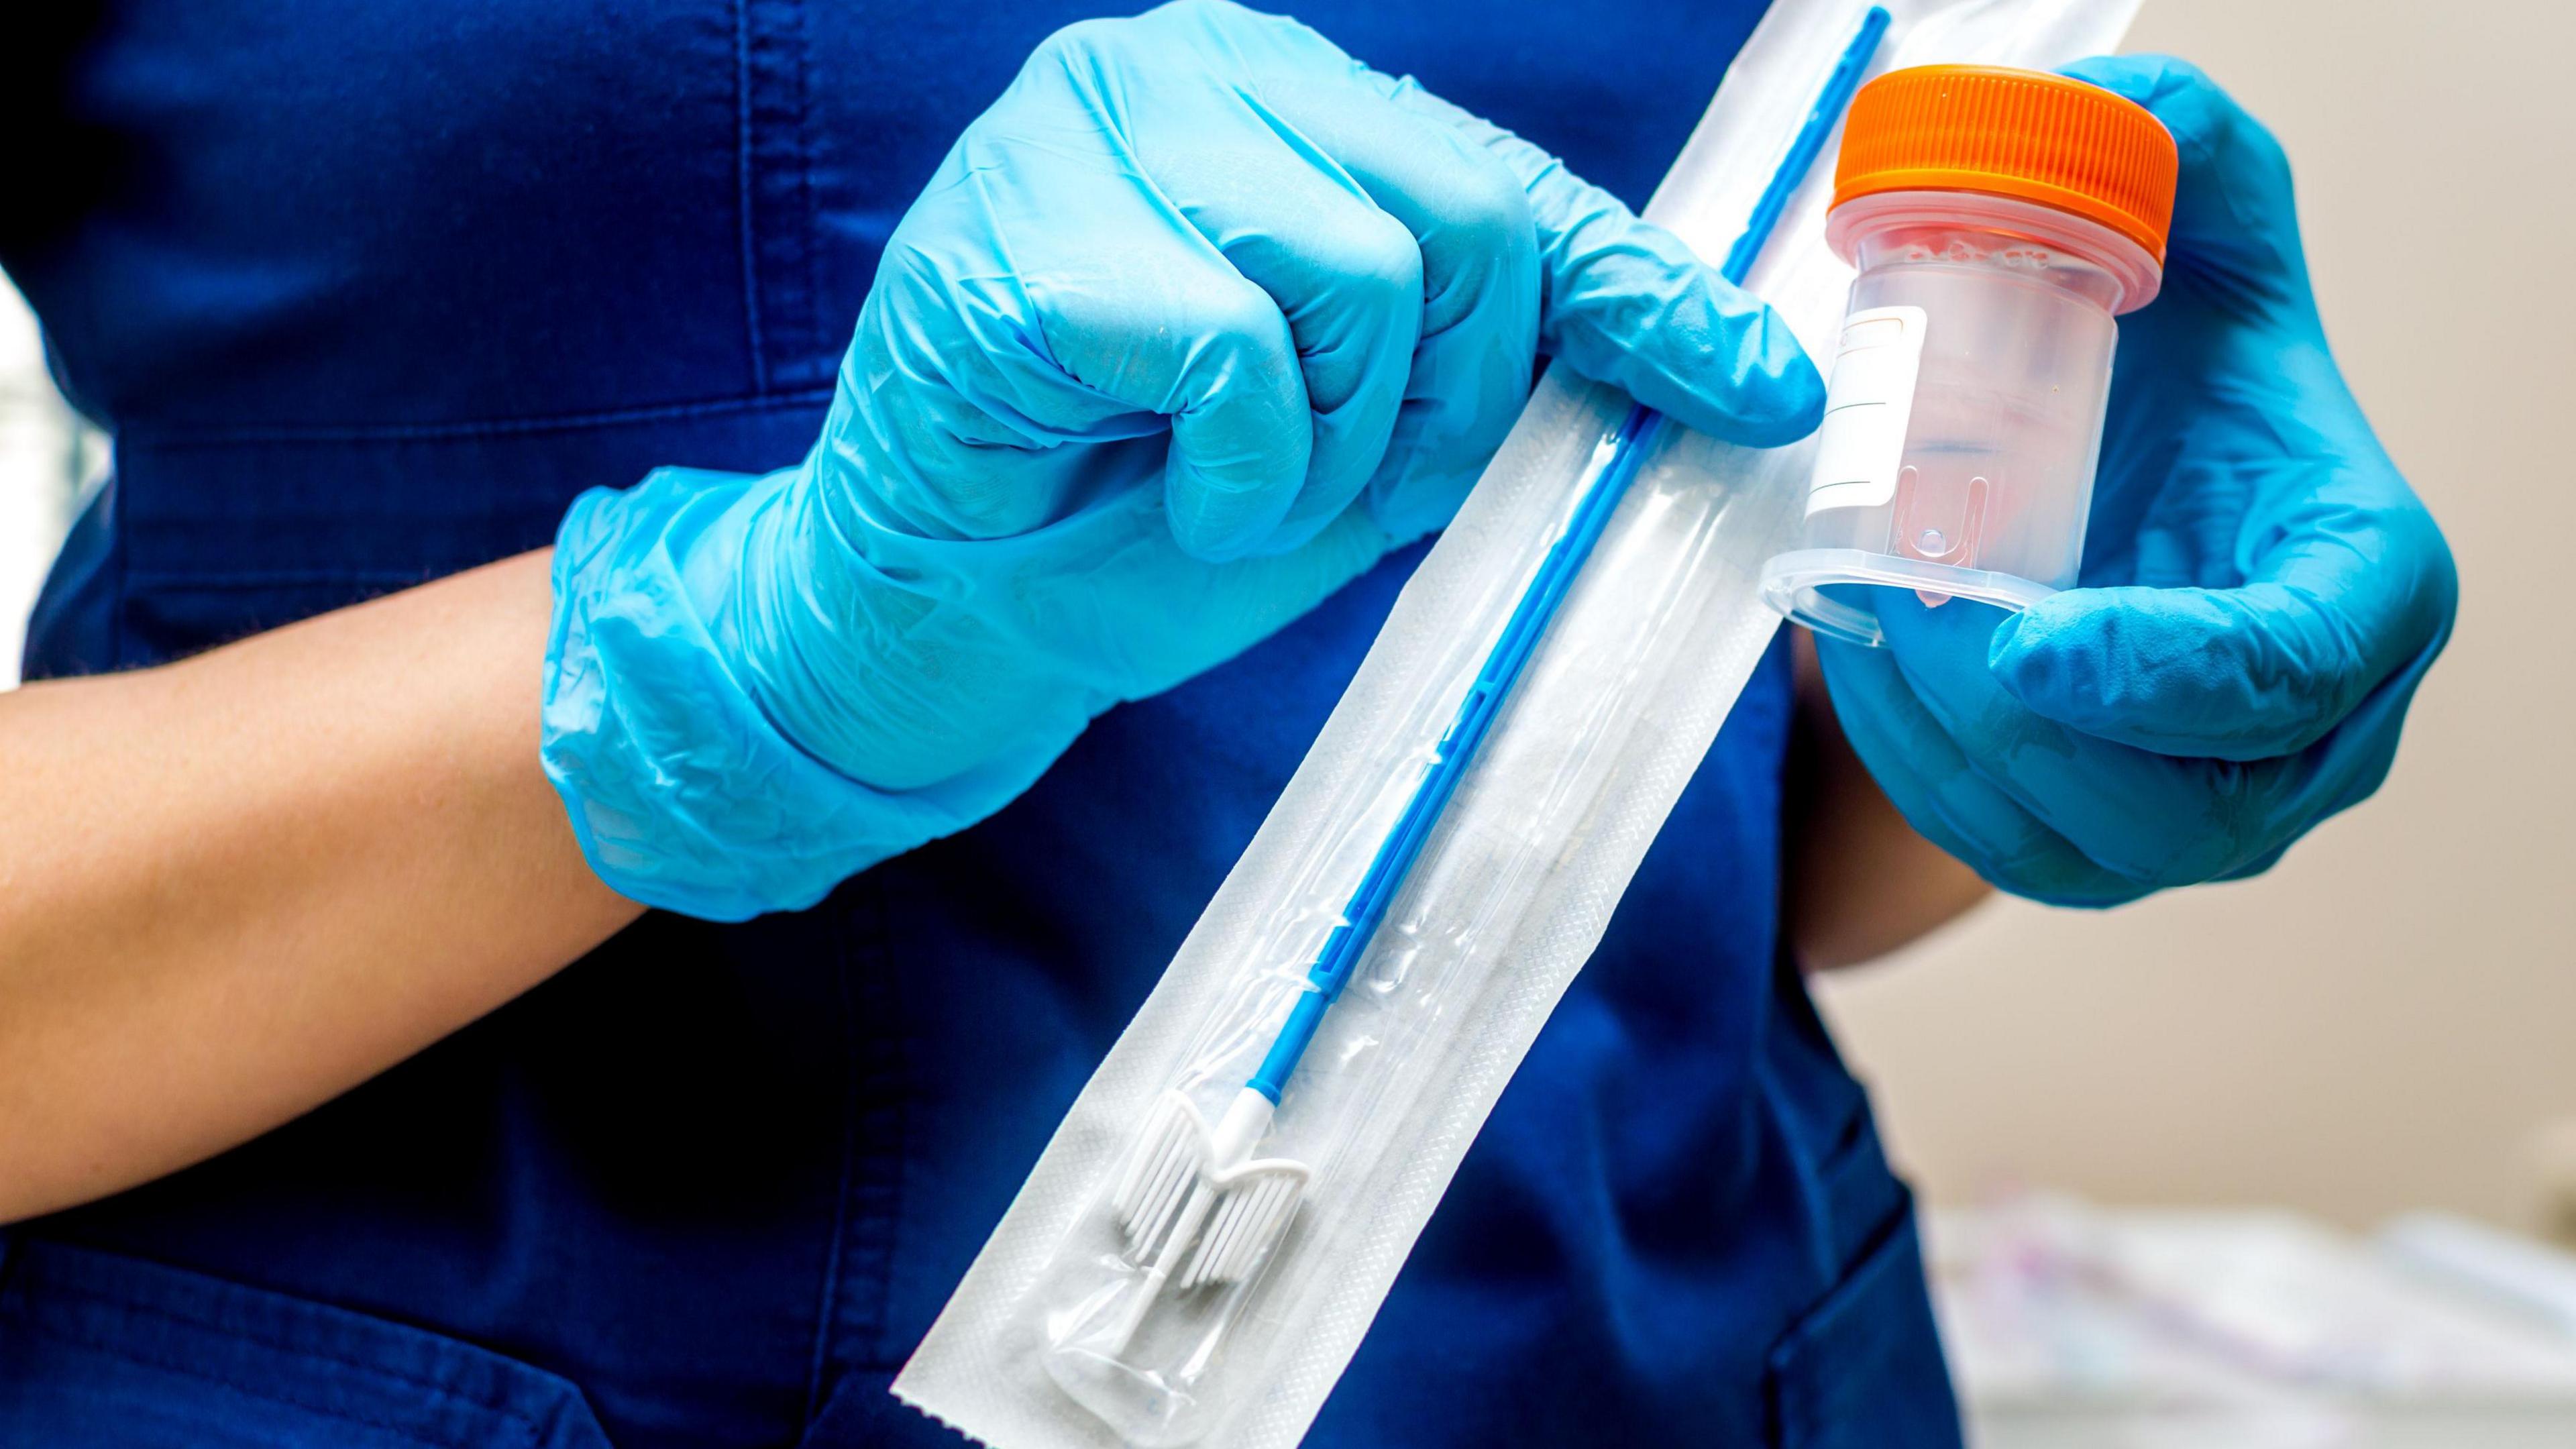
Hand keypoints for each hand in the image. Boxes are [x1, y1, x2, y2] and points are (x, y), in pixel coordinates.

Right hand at [542, 0, 1822, 919]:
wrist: (959, 608)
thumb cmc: (1152, 509)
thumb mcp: (1374, 436)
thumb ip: (1509, 369)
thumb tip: (1737, 371)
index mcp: (1285, 99)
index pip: (1512, 186)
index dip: (1642, 298)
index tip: (1759, 390)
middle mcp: (1194, 70)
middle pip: (1463, 225)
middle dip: (1436, 402)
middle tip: (1331, 481)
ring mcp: (1095, 132)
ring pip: (1362, 280)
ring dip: (1326, 449)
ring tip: (1229, 486)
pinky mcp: (1027, 234)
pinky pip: (1241, 354)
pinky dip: (1236, 470)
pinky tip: (1163, 488)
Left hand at [1816, 55, 2455, 907]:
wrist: (2124, 446)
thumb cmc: (2176, 354)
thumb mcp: (2197, 225)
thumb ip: (2177, 146)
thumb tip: (2096, 107)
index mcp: (2367, 584)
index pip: (2290, 672)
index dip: (2157, 677)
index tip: (2017, 639)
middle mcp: (2317, 728)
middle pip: (2185, 797)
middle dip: (2020, 719)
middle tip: (1901, 608)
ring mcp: (2222, 805)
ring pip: (2088, 844)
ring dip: (1952, 749)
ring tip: (1867, 626)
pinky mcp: (2120, 842)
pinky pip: (2016, 850)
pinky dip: (1923, 773)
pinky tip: (1868, 668)